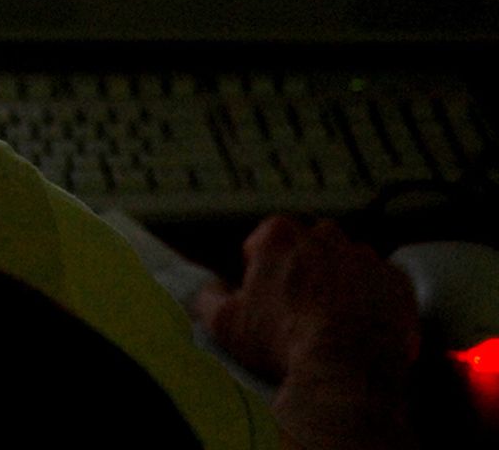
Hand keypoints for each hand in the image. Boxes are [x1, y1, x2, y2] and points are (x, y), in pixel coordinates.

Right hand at [193, 216, 419, 449]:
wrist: (345, 371)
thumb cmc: (284, 343)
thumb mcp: (225, 324)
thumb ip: (209, 296)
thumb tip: (211, 289)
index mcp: (278, 235)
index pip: (266, 236)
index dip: (262, 264)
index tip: (265, 290)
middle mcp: (324, 236)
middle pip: (310, 244)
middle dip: (304, 267)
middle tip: (298, 304)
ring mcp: (365, 256)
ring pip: (348, 261)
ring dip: (340, 281)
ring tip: (332, 318)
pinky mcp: (397, 281)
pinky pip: (382, 283)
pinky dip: (373, 298)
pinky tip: (359, 323)